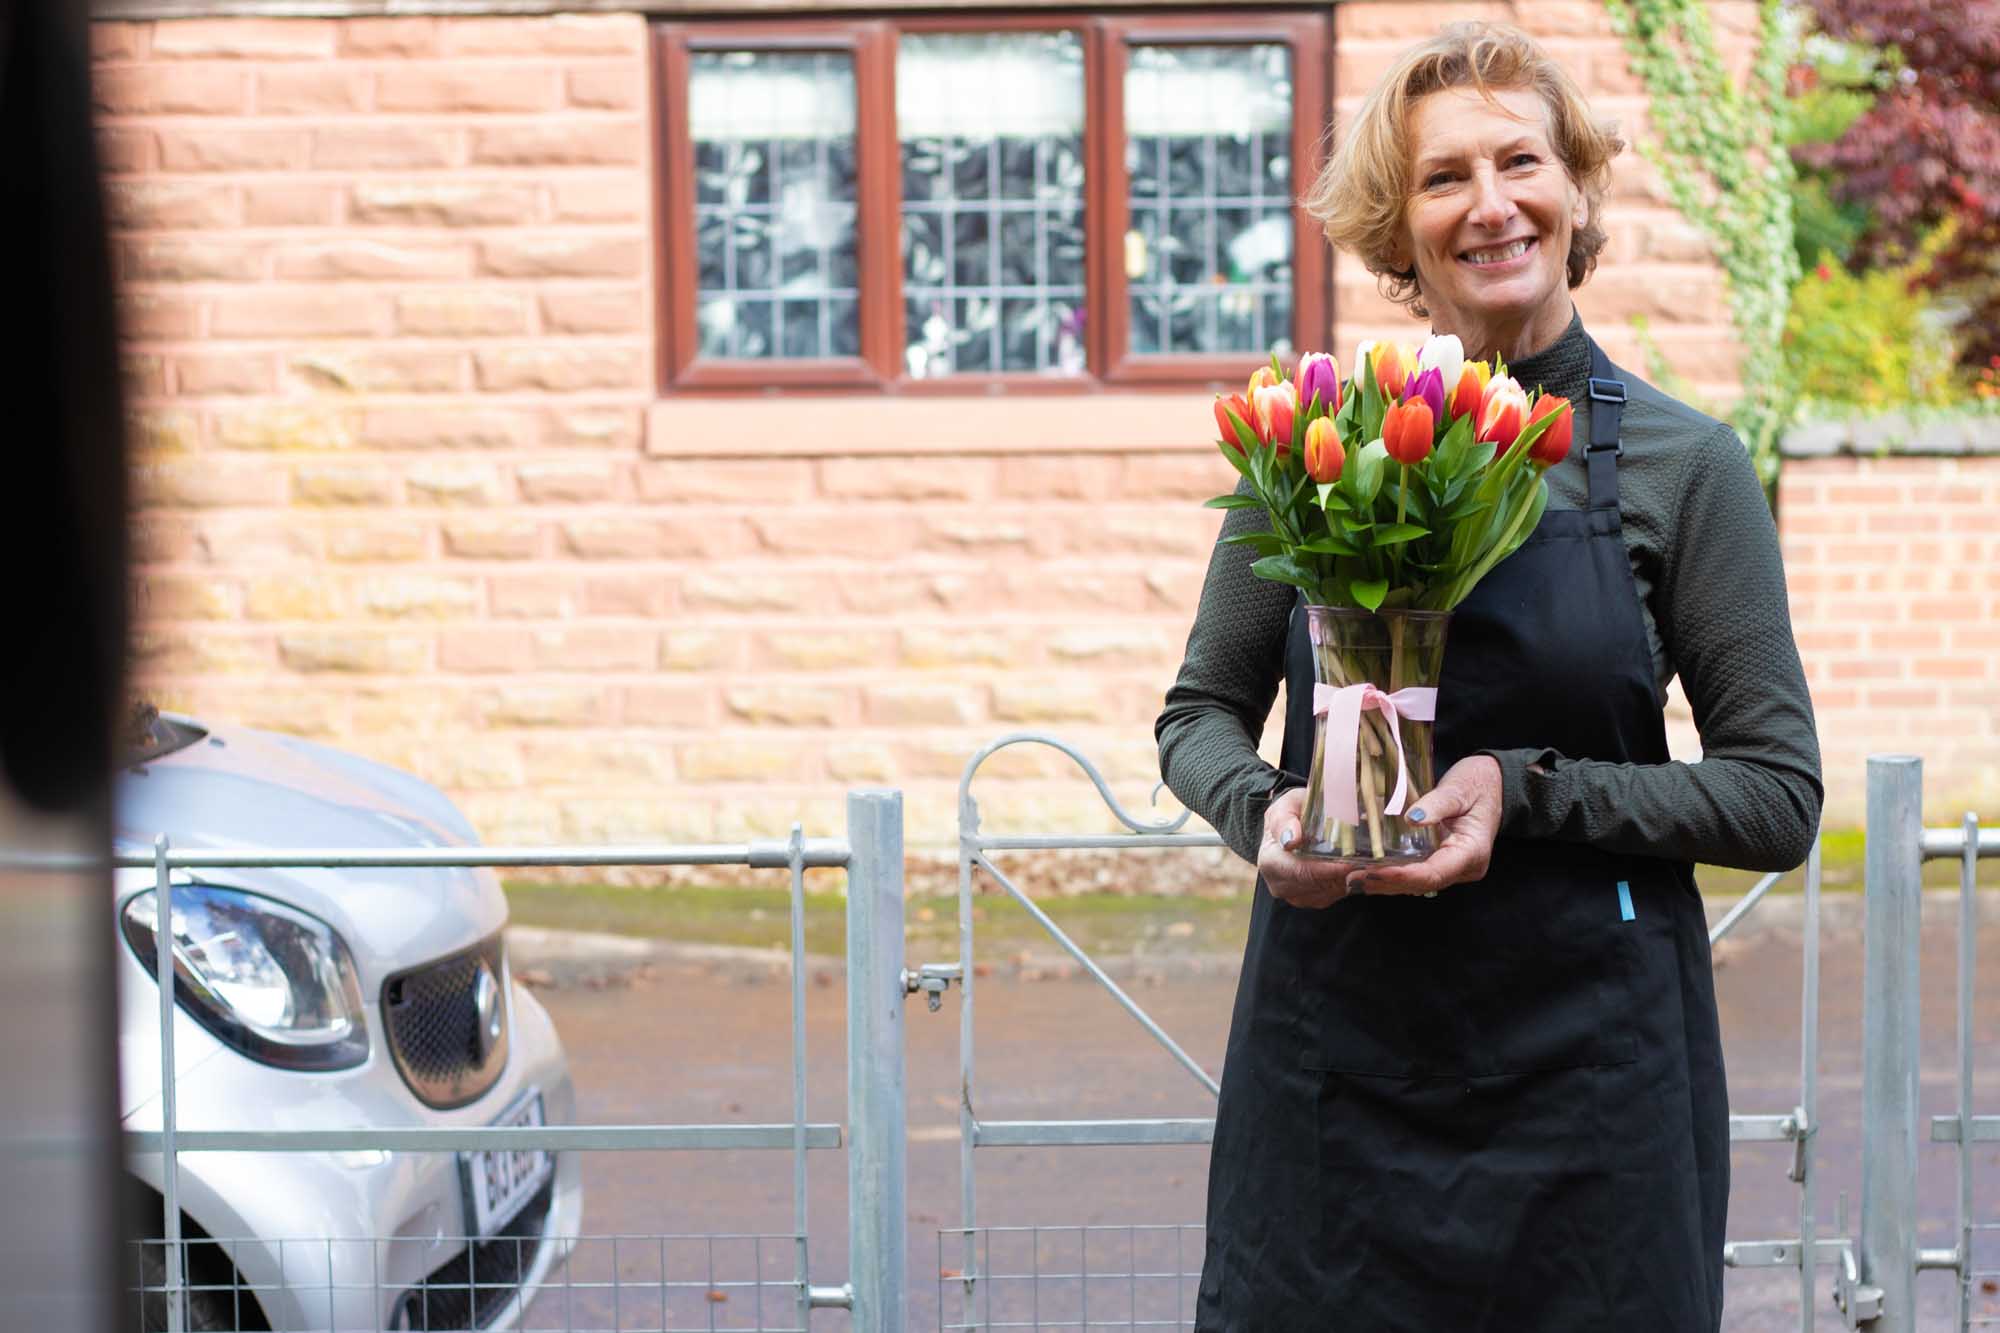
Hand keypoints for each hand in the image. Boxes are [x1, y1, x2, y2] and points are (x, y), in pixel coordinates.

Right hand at [1257, 787, 1367, 908]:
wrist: (1291, 827)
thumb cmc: (1291, 812)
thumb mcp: (1286, 805)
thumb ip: (1284, 819)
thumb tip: (1291, 840)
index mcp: (1271, 863)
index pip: (1304, 872)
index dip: (1332, 869)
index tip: (1357, 862)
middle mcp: (1282, 886)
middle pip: (1323, 885)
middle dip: (1351, 874)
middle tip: (1380, 863)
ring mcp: (1299, 896)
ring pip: (1334, 891)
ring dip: (1356, 879)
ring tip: (1378, 863)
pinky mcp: (1315, 899)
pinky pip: (1338, 893)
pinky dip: (1354, 880)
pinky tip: (1367, 867)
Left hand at [1344, 755, 1502, 896]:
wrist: (1492, 784)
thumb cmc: (1478, 784)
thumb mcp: (1457, 790)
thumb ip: (1436, 805)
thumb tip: (1412, 819)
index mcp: (1472, 852)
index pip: (1434, 873)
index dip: (1403, 876)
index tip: (1375, 873)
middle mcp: (1464, 867)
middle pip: (1422, 883)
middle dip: (1387, 883)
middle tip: (1353, 879)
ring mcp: (1454, 867)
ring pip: (1418, 882)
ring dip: (1386, 882)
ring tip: (1354, 878)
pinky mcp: (1443, 861)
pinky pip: (1417, 873)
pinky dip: (1394, 874)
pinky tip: (1370, 871)